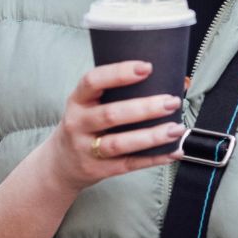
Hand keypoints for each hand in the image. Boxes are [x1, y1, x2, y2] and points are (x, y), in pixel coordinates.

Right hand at [48, 60, 182, 192]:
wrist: (61, 164)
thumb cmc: (86, 125)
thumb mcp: (88, 105)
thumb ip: (116, 93)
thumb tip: (169, 80)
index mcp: (77, 100)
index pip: (93, 81)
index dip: (119, 73)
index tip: (147, 68)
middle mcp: (78, 124)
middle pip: (111, 114)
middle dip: (145, 108)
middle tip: (172, 102)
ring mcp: (86, 149)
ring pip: (120, 143)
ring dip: (151, 136)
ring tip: (176, 128)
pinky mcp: (98, 170)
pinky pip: (129, 164)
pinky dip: (153, 158)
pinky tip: (172, 151)